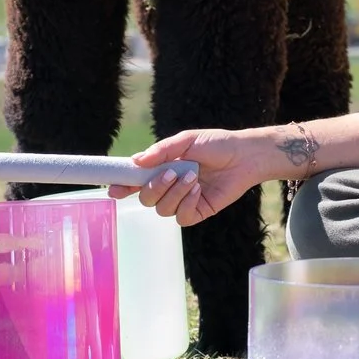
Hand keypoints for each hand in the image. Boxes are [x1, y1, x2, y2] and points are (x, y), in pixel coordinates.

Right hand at [108, 129, 268, 225]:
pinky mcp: (197, 211)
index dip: (123, 186)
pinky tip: (198, 190)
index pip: (136, 180)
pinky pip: (182, 218)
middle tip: (171, 173)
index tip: (114, 189)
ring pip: (162, 209)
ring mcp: (182, 200)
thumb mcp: (187, 141)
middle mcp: (169, 186)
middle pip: (146, 199)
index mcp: (162, 168)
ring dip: (175, 193)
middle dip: (154, 188)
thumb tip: (136, 161)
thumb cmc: (216, 144)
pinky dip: (187, 203)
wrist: (244, 155)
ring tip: (193, 177)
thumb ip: (161, 151)